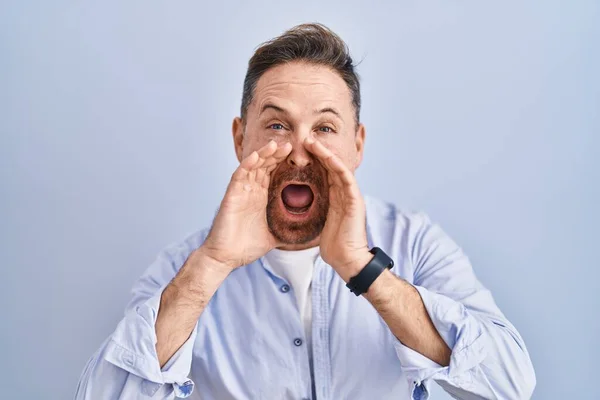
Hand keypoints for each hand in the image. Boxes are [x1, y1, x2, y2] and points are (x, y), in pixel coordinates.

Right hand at [201, 140, 291, 270]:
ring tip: (276, 144)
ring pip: (253, 166)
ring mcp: (241, 192)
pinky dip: (247, 164)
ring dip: (263, 154)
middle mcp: (251, 191)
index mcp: (262, 198)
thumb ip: (289, 228)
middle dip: (276, 154)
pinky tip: (255, 156)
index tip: (299, 155)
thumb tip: (310, 232)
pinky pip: (239, 176)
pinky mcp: (232, 196)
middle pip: (264, 166)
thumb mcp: (275, 235)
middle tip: (291, 145)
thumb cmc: (247, 246)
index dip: (284, 163)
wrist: (227, 257)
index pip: (274, 174)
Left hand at [303, 137, 371, 280]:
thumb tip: (298, 207)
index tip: (299, 150)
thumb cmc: (334, 246)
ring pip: (338, 168)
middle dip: (318, 152)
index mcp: (336, 198)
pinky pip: (346, 179)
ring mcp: (351, 196)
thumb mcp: (320, 223)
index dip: (313, 160)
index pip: (324, 173)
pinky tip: (327, 156)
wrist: (347, 260)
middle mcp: (345, 193)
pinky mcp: (355, 201)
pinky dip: (337, 166)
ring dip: (326, 154)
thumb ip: (315, 210)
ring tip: (312, 142)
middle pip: (331, 166)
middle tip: (305, 139)